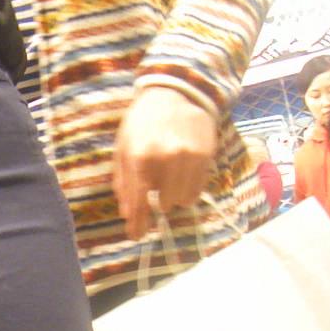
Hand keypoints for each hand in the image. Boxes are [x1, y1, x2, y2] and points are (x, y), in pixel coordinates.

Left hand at [112, 86, 218, 239]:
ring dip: (175, 196)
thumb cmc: (142, 124)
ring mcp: (189, 157)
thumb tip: (128, 214)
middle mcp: (166, 158)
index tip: (136, 236)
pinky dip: (188, 188)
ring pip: (184, 200)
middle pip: (165, 205)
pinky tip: (182, 172)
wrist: (175, 94)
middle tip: (155, 186)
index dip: (138, 224)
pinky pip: (198, 189)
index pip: (139, 201)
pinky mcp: (207, 155)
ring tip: (169, 176)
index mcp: (139, 157)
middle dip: (158, 202)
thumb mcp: (122, 149)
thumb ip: (123, 182)